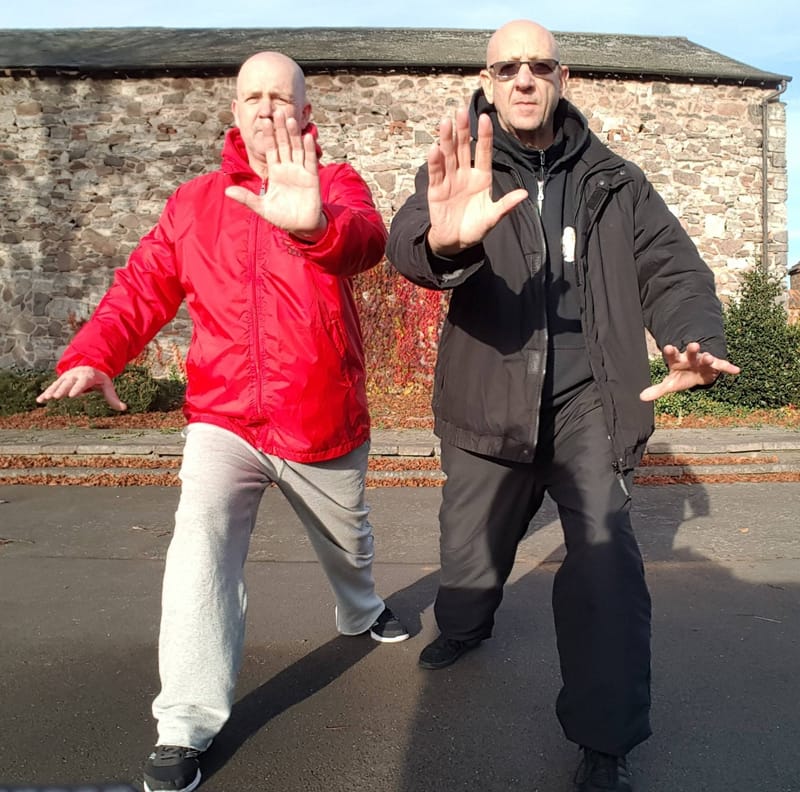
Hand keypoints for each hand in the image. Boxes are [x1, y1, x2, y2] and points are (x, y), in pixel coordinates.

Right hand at [36, 366, 126, 410]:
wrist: (89, 367)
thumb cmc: (99, 380)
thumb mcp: (107, 386)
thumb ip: (113, 398)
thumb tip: (124, 408)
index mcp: (87, 376)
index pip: (83, 382)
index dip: (77, 388)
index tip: (72, 395)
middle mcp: (75, 375)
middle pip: (68, 383)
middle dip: (62, 389)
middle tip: (56, 397)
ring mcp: (66, 378)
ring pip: (58, 384)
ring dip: (51, 391)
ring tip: (45, 399)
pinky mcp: (60, 381)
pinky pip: (52, 387)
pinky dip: (45, 393)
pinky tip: (39, 401)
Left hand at [224, 109, 326, 239]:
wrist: (301, 227)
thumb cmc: (282, 217)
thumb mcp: (261, 208)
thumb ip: (246, 199)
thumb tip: (227, 192)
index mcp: (275, 172)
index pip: (271, 149)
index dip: (268, 135)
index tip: (263, 120)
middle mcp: (288, 168)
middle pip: (284, 144)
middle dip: (280, 128)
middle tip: (277, 110)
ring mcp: (300, 171)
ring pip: (297, 149)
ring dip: (294, 134)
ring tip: (290, 119)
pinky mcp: (312, 178)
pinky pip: (310, 161)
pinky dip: (309, 150)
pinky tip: (307, 137)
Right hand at [426, 107, 527, 255]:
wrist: (456, 243)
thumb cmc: (475, 229)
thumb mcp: (493, 218)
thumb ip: (506, 206)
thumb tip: (524, 195)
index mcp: (481, 178)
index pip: (484, 152)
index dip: (484, 136)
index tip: (485, 118)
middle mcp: (465, 175)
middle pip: (463, 148)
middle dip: (462, 130)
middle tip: (461, 111)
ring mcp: (450, 181)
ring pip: (448, 155)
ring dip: (446, 139)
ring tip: (446, 121)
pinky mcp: (436, 190)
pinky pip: (436, 173)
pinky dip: (435, 162)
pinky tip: (435, 149)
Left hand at [639, 342, 740, 401]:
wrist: (696, 373)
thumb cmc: (681, 376)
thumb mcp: (670, 383)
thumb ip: (657, 389)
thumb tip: (641, 397)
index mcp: (677, 361)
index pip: (672, 355)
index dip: (671, 351)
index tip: (668, 347)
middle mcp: (690, 358)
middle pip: (691, 353)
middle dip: (693, 349)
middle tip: (693, 345)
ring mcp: (703, 361)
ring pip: (706, 357)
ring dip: (708, 357)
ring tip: (709, 357)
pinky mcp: (714, 366)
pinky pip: (722, 366)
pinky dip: (728, 368)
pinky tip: (736, 370)